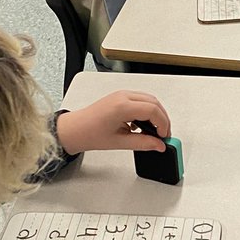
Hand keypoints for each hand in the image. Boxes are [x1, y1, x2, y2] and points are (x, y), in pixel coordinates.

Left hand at [55, 91, 170, 154]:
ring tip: (155, 131)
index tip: (164, 137)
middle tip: (163, 135)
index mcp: (122, 106)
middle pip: (154, 102)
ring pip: (149, 99)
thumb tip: (159, 145)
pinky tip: (143, 125)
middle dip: (163, 119)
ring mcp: (121, 94)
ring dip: (156, 113)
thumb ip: (143, 143)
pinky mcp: (120, 96)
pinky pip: (141, 99)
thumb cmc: (89, 134)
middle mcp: (123, 96)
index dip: (163, 124)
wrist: (74, 129)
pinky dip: (147, 110)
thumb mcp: (119, 142)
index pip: (153, 110)